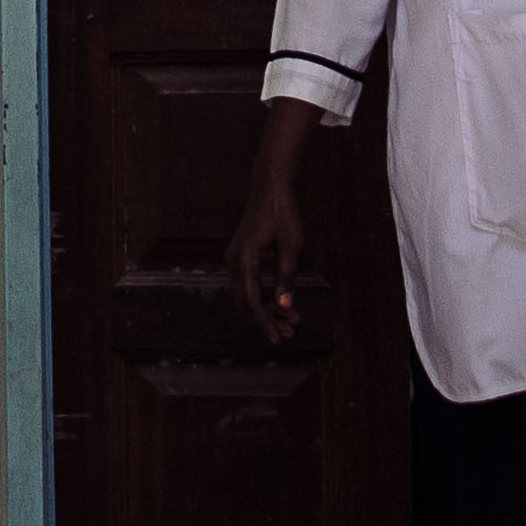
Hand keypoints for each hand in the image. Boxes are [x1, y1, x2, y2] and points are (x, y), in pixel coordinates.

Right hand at [230, 94, 319, 343]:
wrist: (269, 188)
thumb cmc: (282, 213)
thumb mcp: (291, 245)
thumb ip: (287, 276)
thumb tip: (286, 305)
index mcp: (244, 259)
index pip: (253, 300)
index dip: (266, 321)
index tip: (278, 337)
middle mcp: (233, 261)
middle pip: (246, 302)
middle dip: (267, 320)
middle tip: (288, 334)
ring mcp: (234, 259)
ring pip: (246, 295)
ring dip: (266, 310)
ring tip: (289, 321)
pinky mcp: (239, 257)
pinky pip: (247, 284)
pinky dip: (262, 297)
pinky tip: (281, 303)